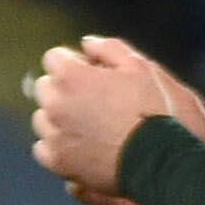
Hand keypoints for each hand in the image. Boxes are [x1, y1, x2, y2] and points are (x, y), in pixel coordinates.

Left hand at [29, 36, 191, 204]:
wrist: (161, 159)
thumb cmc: (155, 109)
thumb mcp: (140, 67)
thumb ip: (109, 48)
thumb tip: (86, 43)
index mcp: (71, 77)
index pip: (54, 58)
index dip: (75, 63)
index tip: (94, 72)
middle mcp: (54, 105)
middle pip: (46, 87)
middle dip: (65, 88)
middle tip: (97, 99)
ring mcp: (53, 135)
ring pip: (44, 118)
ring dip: (60, 117)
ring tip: (93, 125)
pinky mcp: (57, 162)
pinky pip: (44, 147)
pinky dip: (59, 145)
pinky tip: (83, 146)